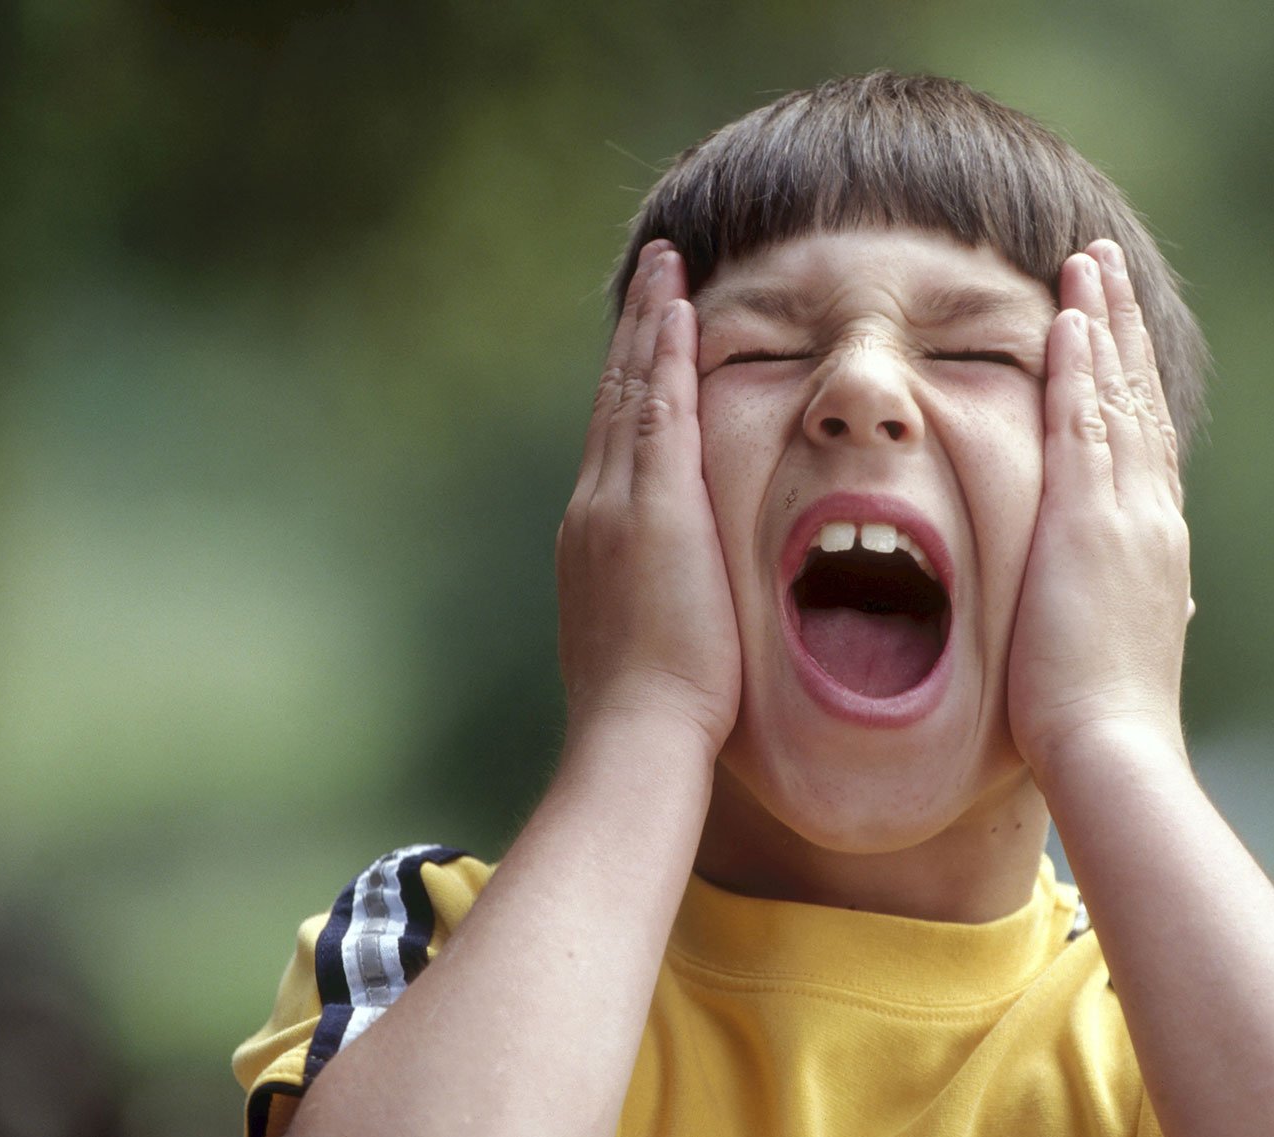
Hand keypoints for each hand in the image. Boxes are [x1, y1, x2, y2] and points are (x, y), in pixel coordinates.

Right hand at [557, 241, 741, 752]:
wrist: (637, 731)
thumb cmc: (653, 709)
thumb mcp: (644, 635)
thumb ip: (651, 595)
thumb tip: (670, 594)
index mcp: (595, 535)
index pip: (615, 439)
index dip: (631, 381)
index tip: (647, 339)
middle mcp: (594, 505)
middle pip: (614, 398)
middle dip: (635, 333)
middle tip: (653, 272)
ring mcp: (617, 501)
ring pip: (632, 389)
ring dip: (650, 322)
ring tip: (667, 267)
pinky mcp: (652, 504)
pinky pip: (660, 408)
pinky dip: (666, 354)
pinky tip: (679, 308)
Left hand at [1007, 239, 1191, 775]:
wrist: (1113, 752)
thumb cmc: (1106, 723)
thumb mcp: (1126, 652)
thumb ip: (1140, 612)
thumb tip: (1166, 607)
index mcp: (1153, 546)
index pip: (1142, 443)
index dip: (1128, 380)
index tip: (1110, 330)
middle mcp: (1150, 517)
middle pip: (1137, 400)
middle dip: (1120, 328)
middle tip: (1103, 264)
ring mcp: (1126, 515)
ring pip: (1116, 397)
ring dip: (1100, 324)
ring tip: (1086, 263)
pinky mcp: (1091, 524)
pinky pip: (1084, 427)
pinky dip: (1079, 370)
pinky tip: (1068, 319)